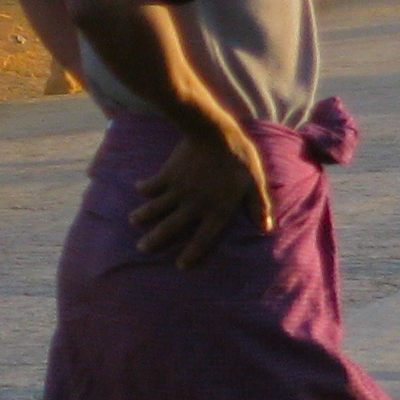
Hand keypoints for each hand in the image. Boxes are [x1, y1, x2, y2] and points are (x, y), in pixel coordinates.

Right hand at [130, 120, 273, 266]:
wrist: (215, 134)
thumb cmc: (239, 158)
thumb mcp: (254, 183)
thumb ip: (257, 206)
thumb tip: (266, 228)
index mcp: (216, 210)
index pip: (203, 239)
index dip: (192, 254)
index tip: (181, 265)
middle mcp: (194, 206)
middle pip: (171, 228)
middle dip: (155, 240)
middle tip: (142, 248)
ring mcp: (178, 192)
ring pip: (155, 209)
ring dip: (143, 216)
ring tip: (134, 221)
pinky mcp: (167, 176)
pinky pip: (152, 186)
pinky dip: (144, 188)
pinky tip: (139, 188)